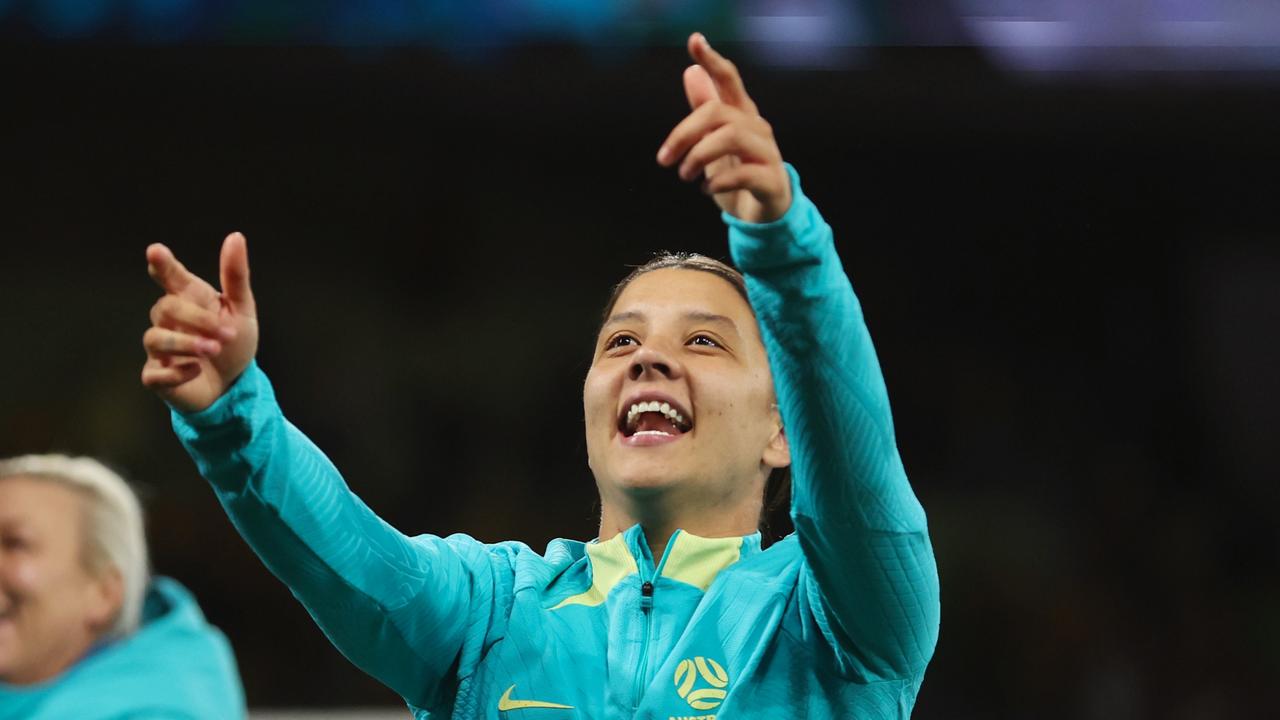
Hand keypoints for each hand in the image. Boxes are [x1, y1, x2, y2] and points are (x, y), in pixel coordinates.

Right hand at [140, 232, 258, 412]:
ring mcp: (160, 349)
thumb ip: (236, 276)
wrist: (233, 386)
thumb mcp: (242, 310)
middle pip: (166, 308)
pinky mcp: (158, 376)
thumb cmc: (233, 343)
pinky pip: (154, 373)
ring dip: (186, 343)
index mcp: (190, 299)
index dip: (163, 264)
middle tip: (227, 334)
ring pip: (155, 338)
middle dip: (196, 319)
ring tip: (214, 349)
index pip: (171, 277)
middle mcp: (170, 321)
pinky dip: (175, 372)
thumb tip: (236, 236)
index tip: (155, 251)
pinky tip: (196, 370)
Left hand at [657, 33, 790, 222]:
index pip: (729, 79)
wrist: (761, 215)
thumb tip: (690, 72)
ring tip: (684, 175)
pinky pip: (745, 174)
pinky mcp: (771, 180)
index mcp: (742, 114)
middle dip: (685, 133)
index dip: (713, 60)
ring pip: (732, 137)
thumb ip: (704, 108)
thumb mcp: (713, 141)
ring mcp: (767, 153)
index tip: (694, 41)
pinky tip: (705, 190)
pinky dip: (719, 182)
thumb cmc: (737, 174)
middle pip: (719, 112)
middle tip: (664, 159)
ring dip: (699, 155)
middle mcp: (757, 128)